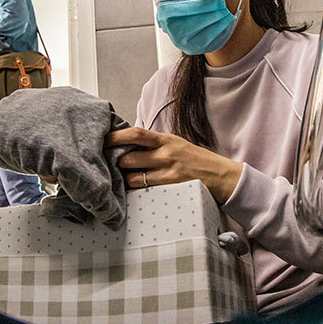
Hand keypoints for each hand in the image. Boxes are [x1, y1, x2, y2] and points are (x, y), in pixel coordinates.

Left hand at [106, 127, 243, 202]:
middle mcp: (165, 154)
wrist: (219, 175)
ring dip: (124, 179)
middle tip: (110, 165)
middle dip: (116, 162)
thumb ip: (154, 144)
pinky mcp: (170, 187)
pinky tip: (135, 189)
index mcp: (165, 140)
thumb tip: (127, 143)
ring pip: (132, 177)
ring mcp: (168, 172)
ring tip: (123, 179)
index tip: (103, 139)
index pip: (135, 134)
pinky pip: (144, 189)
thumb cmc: (194, 159)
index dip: (116, 136)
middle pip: (128, 158)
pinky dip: (136, 190)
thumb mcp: (175, 144)